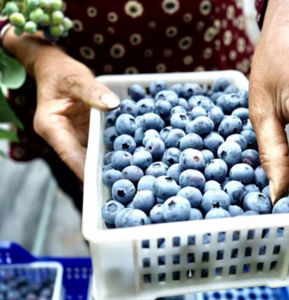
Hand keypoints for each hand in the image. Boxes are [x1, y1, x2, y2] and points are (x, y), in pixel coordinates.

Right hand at [32, 49, 119, 179]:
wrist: (55, 68)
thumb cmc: (61, 72)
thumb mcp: (76, 78)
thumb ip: (93, 91)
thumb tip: (113, 104)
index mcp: (51, 126)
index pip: (69, 153)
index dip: (85, 169)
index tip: (101, 182)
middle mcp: (62, 136)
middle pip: (81, 159)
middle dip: (101, 170)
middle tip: (123, 182)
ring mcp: (74, 136)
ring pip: (91, 154)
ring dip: (108, 162)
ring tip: (131, 173)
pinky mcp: (85, 133)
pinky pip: (99, 143)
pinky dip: (113, 148)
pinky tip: (131, 154)